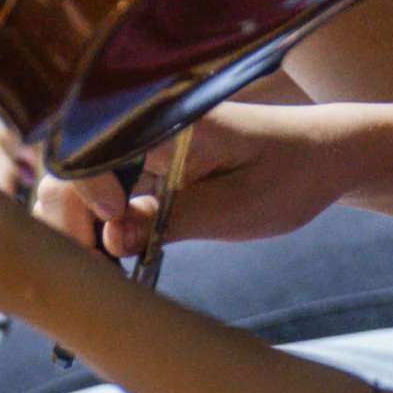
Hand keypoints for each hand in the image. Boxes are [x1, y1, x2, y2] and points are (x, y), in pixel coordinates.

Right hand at [41, 104, 364, 260]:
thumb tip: (109, 240)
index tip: (114, 230)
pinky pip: (103, 192)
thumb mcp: (238, 209)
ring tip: (107, 273)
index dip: (86, 191)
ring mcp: (140, 143)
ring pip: (78, 181)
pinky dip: (99, 229)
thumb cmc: (290, 174)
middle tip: (101, 273)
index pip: (91, 146)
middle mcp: (143, 123)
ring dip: (80, 229)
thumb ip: (171, 221)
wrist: (322, 155)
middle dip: (70, 222)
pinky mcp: (144, 164)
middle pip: (70, 165)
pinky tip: (115, 261)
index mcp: (165, 118)